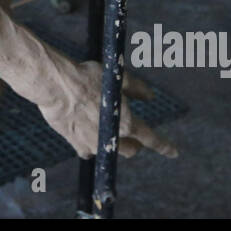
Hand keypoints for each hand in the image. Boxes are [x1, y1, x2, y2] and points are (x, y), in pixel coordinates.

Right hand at [38, 59, 178, 159]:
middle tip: (132, 135)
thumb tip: (151, 97)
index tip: (173, 152)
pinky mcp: (76, 145)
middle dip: (135, 144)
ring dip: (111, 142)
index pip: (151, 139)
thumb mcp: (118, 78)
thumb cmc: (88, 78)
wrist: (57, 86)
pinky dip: (90, 142)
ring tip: (102, 125)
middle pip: (131, 150)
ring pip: (109, 151)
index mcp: (127, 123)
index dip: (164, 146)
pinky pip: (88, 149)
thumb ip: (137, 89)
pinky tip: (85, 129)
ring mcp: (94, 145)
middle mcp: (113, 139)